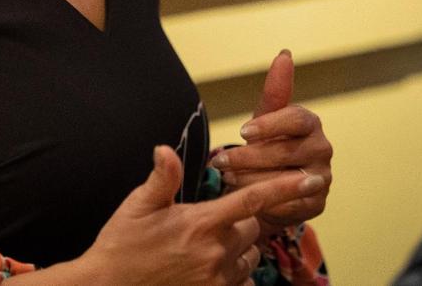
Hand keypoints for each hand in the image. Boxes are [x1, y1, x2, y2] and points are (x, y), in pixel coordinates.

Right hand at [82, 144, 325, 285]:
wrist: (109, 285)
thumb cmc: (122, 243)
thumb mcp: (138, 205)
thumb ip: (162, 178)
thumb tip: (165, 148)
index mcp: (201, 223)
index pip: (253, 200)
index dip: (286, 187)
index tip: (312, 179)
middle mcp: (216, 252)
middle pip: (253, 228)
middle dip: (240, 221)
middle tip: (209, 221)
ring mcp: (217, 279)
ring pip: (250, 257)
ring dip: (238, 249)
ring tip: (206, 246)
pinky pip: (242, 284)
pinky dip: (234, 275)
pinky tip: (209, 270)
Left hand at [210, 50, 332, 230]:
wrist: (272, 186)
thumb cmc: (268, 143)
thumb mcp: (267, 117)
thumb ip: (275, 90)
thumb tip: (285, 54)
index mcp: (310, 123)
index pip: (297, 119)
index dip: (270, 125)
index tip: (242, 131)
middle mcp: (322, 148)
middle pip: (287, 151)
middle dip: (250, 157)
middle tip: (220, 161)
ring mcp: (322, 177)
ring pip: (286, 179)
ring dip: (252, 179)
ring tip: (227, 176)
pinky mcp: (317, 203)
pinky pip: (289, 204)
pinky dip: (264, 200)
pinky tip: (245, 197)